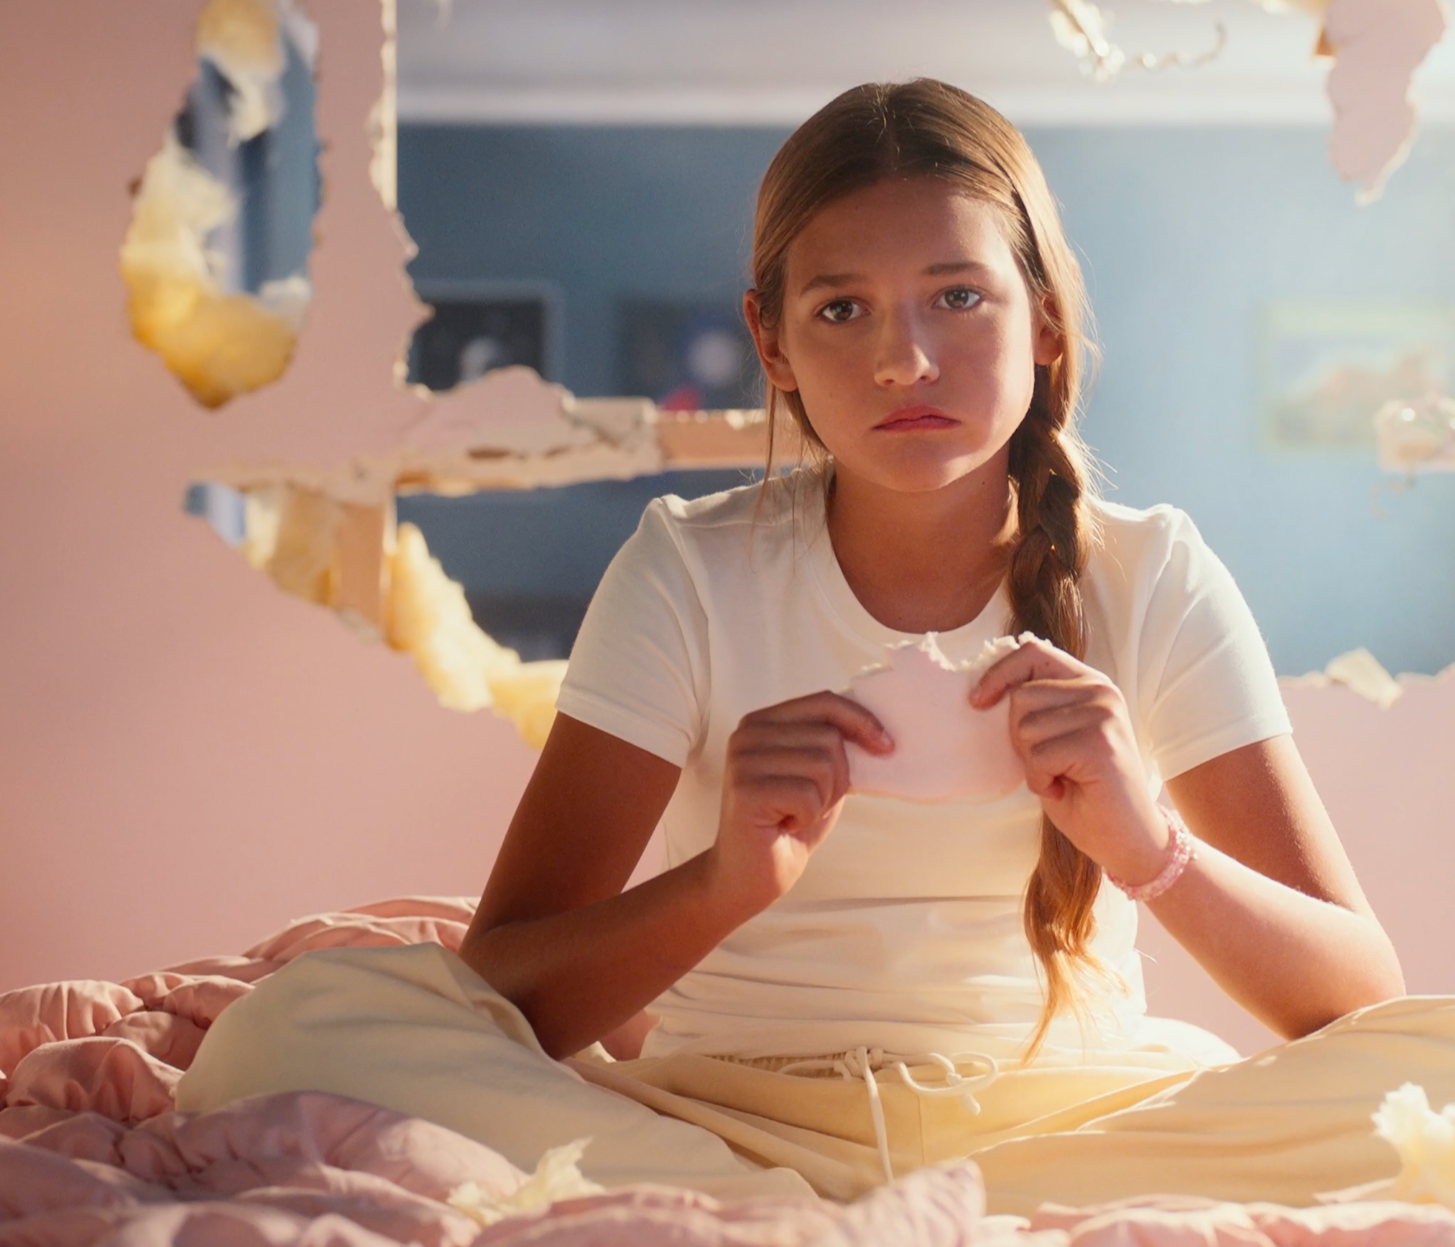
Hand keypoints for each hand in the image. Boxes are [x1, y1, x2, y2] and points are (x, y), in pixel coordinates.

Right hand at [708, 692, 892, 917]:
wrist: (750, 875)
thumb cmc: (788, 824)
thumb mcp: (819, 777)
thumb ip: (835, 748)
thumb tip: (880, 732)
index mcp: (763, 721)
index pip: (824, 701)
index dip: (861, 720)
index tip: (886, 746)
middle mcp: (748, 733)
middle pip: (829, 737)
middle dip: (838, 778)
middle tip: (812, 804)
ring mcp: (743, 760)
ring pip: (822, 765)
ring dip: (822, 800)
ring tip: (796, 814)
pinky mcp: (745, 790)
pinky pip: (807, 795)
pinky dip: (808, 817)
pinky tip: (785, 825)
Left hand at [970, 638, 1167, 885]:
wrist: (1126, 835)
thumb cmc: (1083, 789)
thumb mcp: (1054, 737)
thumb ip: (1035, 708)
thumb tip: (984, 690)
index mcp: (1088, 682)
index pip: (1033, 652)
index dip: (999, 673)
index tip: (978, 701)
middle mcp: (1101, 690)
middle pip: (1021, 696)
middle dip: (1019, 737)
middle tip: (1048, 762)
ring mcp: (1103, 714)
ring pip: (1026, 728)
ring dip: (1032, 763)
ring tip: (1061, 775)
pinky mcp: (1099, 743)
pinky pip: (1038, 757)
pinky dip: (1040, 780)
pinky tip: (1066, 788)